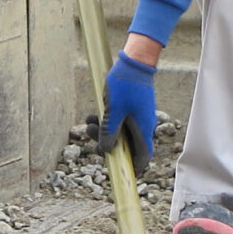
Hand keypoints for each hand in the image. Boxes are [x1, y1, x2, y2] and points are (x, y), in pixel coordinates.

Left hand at [87, 51, 157, 175]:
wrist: (135, 61)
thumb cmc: (125, 85)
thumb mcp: (112, 111)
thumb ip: (108, 132)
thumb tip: (105, 151)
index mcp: (143, 130)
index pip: (141, 159)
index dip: (130, 168)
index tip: (117, 172)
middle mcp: (143, 126)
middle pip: (127, 146)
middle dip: (107, 145)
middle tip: (91, 138)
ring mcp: (139, 117)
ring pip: (121, 132)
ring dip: (104, 130)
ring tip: (89, 121)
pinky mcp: (133, 108)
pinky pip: (120, 120)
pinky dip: (108, 120)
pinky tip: (94, 113)